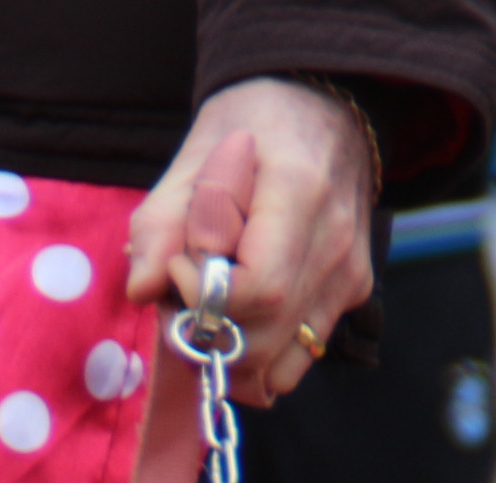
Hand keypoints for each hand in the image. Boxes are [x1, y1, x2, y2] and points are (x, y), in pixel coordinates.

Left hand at [127, 76, 375, 405]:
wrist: (323, 104)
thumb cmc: (251, 124)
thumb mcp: (193, 153)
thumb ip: (161, 221)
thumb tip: (143, 289)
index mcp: (300, 194)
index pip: (257, 289)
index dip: (205, 295)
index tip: (181, 265)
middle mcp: (335, 243)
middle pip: (265, 338)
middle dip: (206, 333)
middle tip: (185, 290)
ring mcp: (350, 275)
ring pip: (282, 365)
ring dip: (231, 352)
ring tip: (212, 303)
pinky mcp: (352, 293)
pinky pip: (299, 358)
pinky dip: (260, 354)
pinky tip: (242, 314)